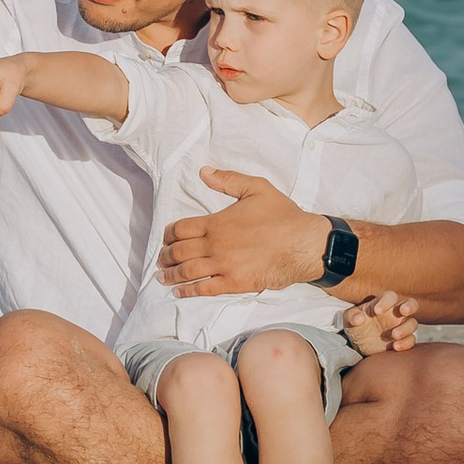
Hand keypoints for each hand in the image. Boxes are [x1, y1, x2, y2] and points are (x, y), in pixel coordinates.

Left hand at [156, 168, 326, 297]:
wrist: (303, 244)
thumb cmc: (282, 215)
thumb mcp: (256, 187)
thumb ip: (227, 179)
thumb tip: (204, 172)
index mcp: (217, 222)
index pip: (181, 229)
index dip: (169, 234)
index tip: (165, 238)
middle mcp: (215, 245)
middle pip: (179, 252)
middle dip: (165, 256)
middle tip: (160, 260)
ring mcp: (223, 266)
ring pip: (188, 272)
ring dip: (171, 275)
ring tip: (163, 277)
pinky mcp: (234, 283)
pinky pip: (204, 289)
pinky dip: (188, 291)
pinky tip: (180, 292)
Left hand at [343, 291, 423, 355]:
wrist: (358, 345)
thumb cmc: (355, 325)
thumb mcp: (349, 319)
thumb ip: (352, 316)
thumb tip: (358, 319)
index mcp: (383, 303)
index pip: (390, 296)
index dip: (386, 301)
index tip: (377, 311)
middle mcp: (395, 313)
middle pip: (411, 304)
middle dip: (409, 306)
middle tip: (403, 311)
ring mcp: (400, 327)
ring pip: (412, 323)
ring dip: (406, 328)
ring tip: (394, 335)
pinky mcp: (403, 341)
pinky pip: (411, 340)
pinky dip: (406, 343)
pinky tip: (395, 347)